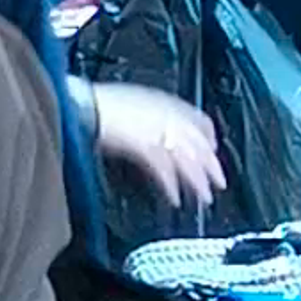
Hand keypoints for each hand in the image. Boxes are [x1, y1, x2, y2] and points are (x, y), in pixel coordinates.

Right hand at [86, 79, 227, 215]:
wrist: (82, 105)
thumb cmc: (96, 104)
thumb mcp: (130, 104)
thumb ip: (149, 117)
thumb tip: (158, 134)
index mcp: (163, 101)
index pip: (199, 119)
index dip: (208, 138)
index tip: (212, 150)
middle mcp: (165, 114)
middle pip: (198, 143)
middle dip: (210, 166)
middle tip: (219, 183)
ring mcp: (156, 130)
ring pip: (187, 159)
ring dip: (197, 181)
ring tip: (203, 198)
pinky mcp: (145, 146)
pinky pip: (165, 170)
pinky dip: (171, 186)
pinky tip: (174, 198)